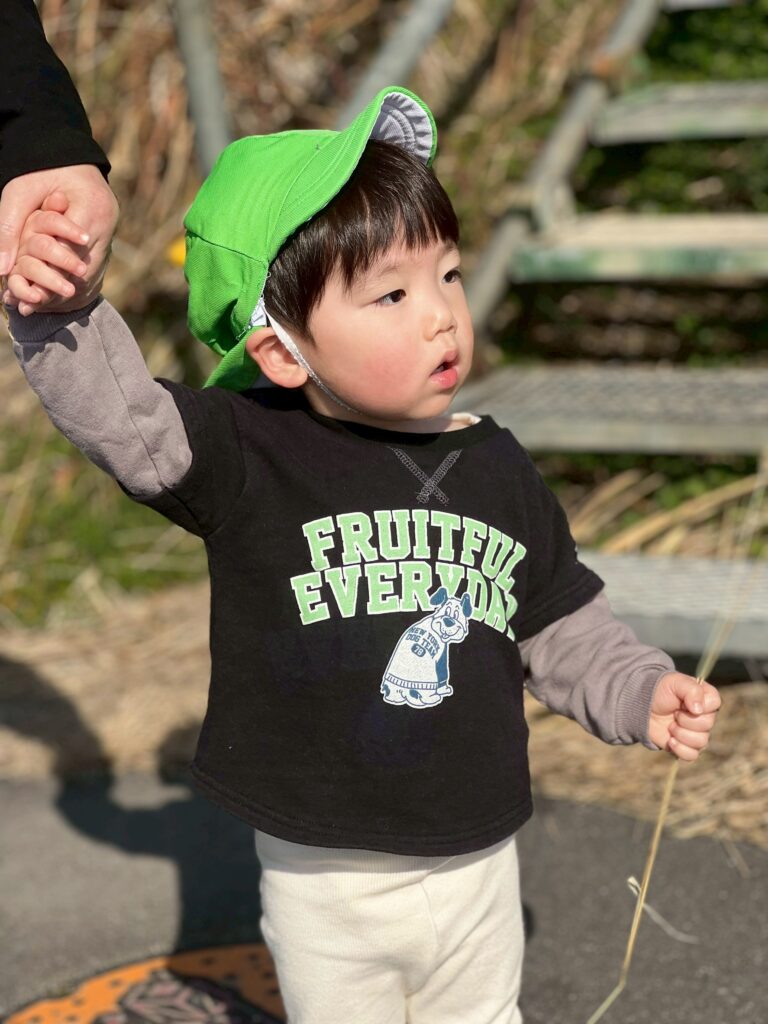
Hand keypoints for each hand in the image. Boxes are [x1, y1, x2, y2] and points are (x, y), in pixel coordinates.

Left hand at [0, 165, 118, 313]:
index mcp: (92, 208)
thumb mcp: (19, 192)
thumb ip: (10, 229)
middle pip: (84, 271)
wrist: (68, 158)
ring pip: (91, 276)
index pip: (70, 253)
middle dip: (56, 291)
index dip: (48, 278)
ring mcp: (111, 234)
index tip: (26, 296)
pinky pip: (93, 271)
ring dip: (65, 293)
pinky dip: (72, 285)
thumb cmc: (41, 169)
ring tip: (38, 305)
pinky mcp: (107, 241)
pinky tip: (53, 296)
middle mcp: (107, 225)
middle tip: (31, 306)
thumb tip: (2, 268)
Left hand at [648, 671, 720, 760]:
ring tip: (670, 725)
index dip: (698, 704)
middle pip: (708, 725)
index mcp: (705, 698)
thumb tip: (698, 710)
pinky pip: (692, 755)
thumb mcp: (675, 682)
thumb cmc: (660, 690)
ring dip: (681, 733)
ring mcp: (696, 732)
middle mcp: (704, 716)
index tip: (683, 702)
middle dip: (686, 720)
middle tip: (674, 713)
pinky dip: (680, 749)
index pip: (715, 703)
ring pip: (701, 742)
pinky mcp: (687, 746)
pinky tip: (670, 740)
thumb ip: (691, 690)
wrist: (641, 705)